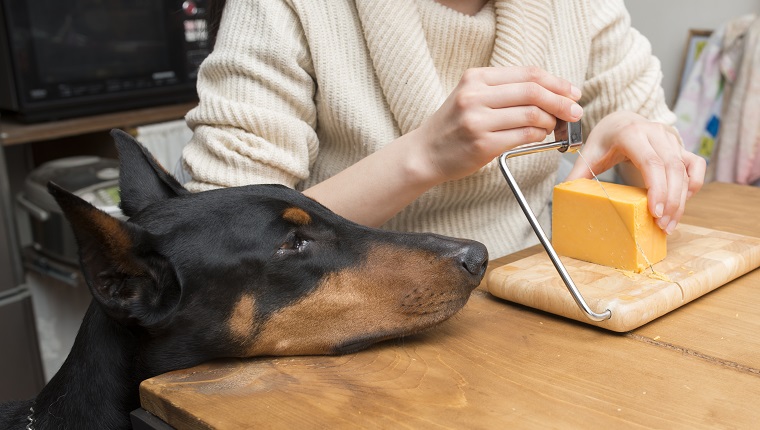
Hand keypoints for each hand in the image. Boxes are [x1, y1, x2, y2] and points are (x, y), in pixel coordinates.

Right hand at [410, 66, 582, 182]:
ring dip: (550, 122)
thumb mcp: (472, 96)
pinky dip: (538, 136)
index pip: (527, 74)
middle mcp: (475, 96)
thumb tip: (550, 93)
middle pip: (533, 92)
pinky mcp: (482, 144)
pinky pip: (523, 136)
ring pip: (531, 115)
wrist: (425, 153)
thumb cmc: (453, 126)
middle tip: (575, 111)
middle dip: (561, 102)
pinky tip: (540, 137)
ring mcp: (477, 120)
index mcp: (476, 78)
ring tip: (553, 127)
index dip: (556, 82)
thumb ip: (504, 91)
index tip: (571, 92)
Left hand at [565, 111, 705, 233]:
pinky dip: (693, 184)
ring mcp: (671, 138)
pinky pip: (696, 165)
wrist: (621, 120)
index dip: (657, 188)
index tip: (655, 212)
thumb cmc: (605, 139)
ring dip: (682, 199)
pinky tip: (682, 201)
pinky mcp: (681, 145)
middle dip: (671, 200)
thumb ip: (578, 174)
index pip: (651, 162)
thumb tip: (565, 195)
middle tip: (663, 226)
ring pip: (685, 170)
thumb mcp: (589, 154)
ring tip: (670, 224)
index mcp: (631, 134)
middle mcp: (655, 133)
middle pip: (672, 169)